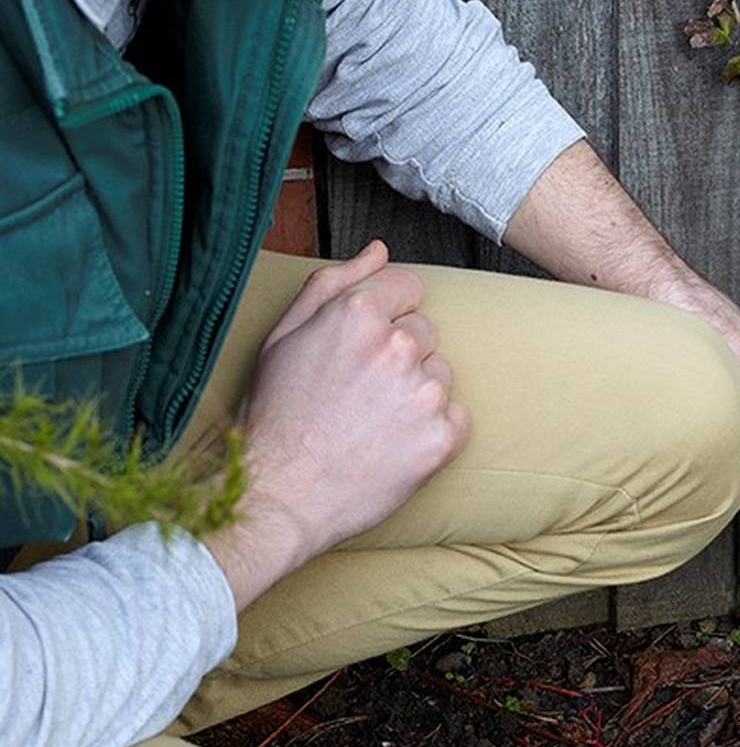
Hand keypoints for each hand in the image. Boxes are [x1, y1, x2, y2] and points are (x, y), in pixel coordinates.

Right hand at [204, 241, 469, 608]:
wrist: (279, 496)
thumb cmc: (276, 414)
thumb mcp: (285, 335)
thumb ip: (336, 283)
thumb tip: (379, 250)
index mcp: (358, 314)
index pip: (408, 287)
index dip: (386, 314)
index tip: (364, 345)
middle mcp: (398, 347)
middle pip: (423, 332)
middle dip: (399, 354)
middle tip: (359, 391)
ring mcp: (425, 394)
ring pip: (439, 373)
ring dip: (416, 391)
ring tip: (372, 420)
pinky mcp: (442, 438)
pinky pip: (456, 415)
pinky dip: (433, 428)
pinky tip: (394, 442)